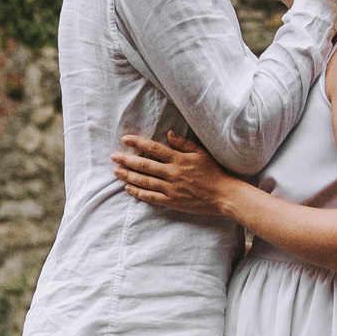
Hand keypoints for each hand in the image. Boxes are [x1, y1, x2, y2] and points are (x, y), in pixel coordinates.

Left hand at [113, 130, 236, 217]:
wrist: (223, 195)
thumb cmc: (213, 172)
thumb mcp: (201, 153)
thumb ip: (183, 143)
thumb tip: (168, 133)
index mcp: (179, 159)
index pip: (154, 148)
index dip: (138, 142)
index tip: (125, 139)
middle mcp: (172, 173)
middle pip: (144, 165)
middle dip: (127, 160)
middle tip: (113, 156)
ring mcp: (171, 189)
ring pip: (144, 181)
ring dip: (128, 175)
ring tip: (116, 171)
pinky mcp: (171, 201)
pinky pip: (151, 197)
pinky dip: (138, 192)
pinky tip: (128, 188)